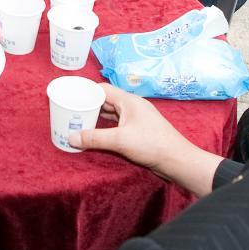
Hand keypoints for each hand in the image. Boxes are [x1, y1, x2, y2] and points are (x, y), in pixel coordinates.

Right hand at [70, 83, 223, 197]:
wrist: (177, 160)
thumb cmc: (151, 144)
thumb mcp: (120, 140)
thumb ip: (94, 138)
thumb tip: (70, 138)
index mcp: (128, 101)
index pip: (102, 89)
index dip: (86, 91)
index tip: (70, 96)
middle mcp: (132, 106)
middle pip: (106, 100)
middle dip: (89, 104)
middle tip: (71, 110)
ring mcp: (136, 118)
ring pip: (112, 112)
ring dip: (97, 116)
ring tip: (79, 121)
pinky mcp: (139, 130)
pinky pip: (117, 123)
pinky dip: (106, 125)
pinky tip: (97, 132)